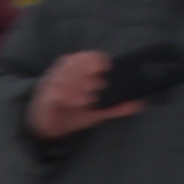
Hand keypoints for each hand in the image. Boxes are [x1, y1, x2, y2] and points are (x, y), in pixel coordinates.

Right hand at [27, 50, 142, 140]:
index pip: (88, 57)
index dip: (97, 60)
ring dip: (76, 86)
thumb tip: (138, 104)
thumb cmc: (73, 111)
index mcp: (77, 68)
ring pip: (62, 76)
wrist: (48, 126)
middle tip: (98, 87)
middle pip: (74, 63)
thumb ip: (116, 106)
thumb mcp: (98, 110)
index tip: (107, 67)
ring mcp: (52, 83)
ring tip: (87, 99)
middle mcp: (64, 72)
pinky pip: (52, 93)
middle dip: (86, 73)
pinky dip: (63, 96)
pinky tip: (74, 103)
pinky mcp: (44, 97)